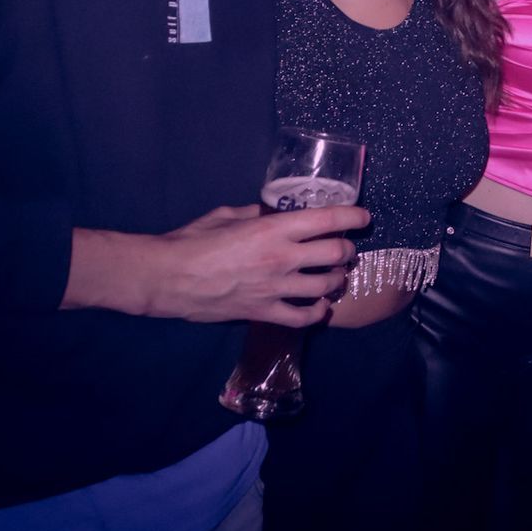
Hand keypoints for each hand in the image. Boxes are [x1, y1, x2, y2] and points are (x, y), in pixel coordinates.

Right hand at [70, 204, 370, 326]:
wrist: (167, 278)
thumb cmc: (192, 241)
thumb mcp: (226, 215)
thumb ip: (255, 214)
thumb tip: (271, 213)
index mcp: (274, 228)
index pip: (329, 219)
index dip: (354, 215)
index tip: (364, 216)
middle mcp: (282, 257)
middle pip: (336, 253)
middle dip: (347, 250)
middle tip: (345, 249)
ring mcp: (276, 288)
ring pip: (326, 286)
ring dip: (337, 280)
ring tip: (335, 277)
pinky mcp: (264, 312)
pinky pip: (303, 317)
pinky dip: (318, 313)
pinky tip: (319, 307)